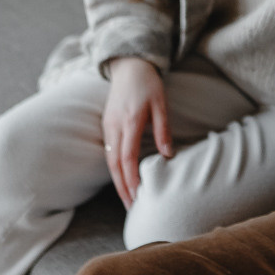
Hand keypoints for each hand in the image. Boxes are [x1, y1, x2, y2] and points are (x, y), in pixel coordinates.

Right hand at [102, 57, 171, 208]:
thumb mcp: (161, 103)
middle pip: (115, 164)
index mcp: (130, 121)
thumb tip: (167, 155)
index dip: (132, 178)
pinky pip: (108, 152)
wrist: (128, 66)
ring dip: (118, 181)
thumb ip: (163, 129)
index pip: (128, 156)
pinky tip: (122, 180)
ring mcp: (108, 126)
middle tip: (132, 208)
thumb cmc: (148, 84)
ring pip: (109, 160)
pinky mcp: (107, 126)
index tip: (138, 195)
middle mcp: (115, 126)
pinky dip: (115, 169)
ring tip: (127, 199)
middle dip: (122, 187)